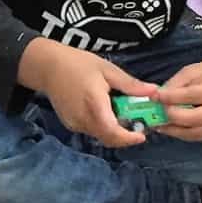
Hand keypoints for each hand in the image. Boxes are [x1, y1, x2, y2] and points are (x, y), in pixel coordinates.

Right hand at [22, 40, 155, 148]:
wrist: (47, 66)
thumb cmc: (77, 64)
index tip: (142, 135)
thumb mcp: (107, 70)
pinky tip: (105, 112)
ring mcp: (75, 124)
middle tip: (138, 125)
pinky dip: (102, 126)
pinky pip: (90, 130)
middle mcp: (83, 119)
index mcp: (94, 104)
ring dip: (113, 131)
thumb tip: (154, 91)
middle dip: (125, 136)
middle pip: (108, 138)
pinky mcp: (70, 124)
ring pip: (100, 136)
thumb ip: (130, 84)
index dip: (128, 138)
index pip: (112, 132)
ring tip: (121, 114)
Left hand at [156, 60, 201, 142]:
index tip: (153, 96)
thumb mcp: (195, 71)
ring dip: (170, 128)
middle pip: (190, 119)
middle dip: (169, 115)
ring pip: (190, 133)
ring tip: (156, 122)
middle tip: (156, 110)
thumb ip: (176, 83)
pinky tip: (168, 127)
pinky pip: (194, 137)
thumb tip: (158, 97)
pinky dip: (178, 133)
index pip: (189, 96)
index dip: (169, 97)